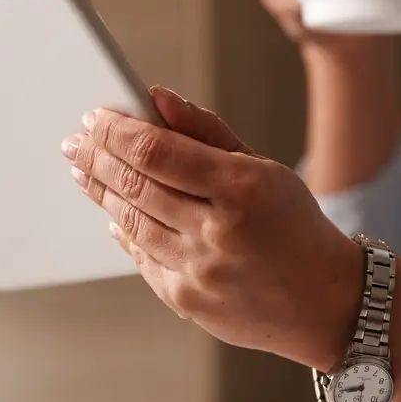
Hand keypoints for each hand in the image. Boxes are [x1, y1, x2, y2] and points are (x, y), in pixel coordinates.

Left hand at [62, 86, 361, 371]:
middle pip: (135, 186)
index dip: (117, 132)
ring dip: (101, 193)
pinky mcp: (187, 302)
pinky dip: (124, 231)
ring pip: (130, 222)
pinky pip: (142, 258)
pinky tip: (114, 213)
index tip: (94, 117)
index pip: (157, 152)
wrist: (325, 302)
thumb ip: (205, 130)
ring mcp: (199, 272)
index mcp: (242, 189)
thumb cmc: (294, 225)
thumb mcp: (262, 166)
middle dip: (96, 158)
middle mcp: (218, 233)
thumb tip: (155, 99)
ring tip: (84, 171)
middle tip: (74, 141)